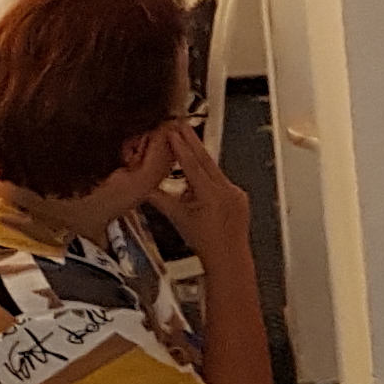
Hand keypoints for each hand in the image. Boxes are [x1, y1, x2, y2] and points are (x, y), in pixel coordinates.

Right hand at [153, 120, 253, 251]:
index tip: (173, 132)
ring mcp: (235, 192)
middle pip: (205, 160)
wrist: (228, 258)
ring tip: (186, 143)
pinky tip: (199, 178)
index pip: (192, 165)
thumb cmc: (204, 243)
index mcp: (210, 194)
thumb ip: (159, 199)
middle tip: (182, 125)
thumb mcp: (177, 218)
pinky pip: (221, 180)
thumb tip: (143, 188)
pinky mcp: (239, 196)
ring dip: (199, 158)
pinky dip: (209, 176)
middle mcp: (226, 190)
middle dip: (192, 141)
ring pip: (213, 169)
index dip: (180, 147)